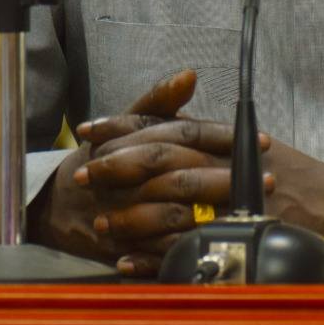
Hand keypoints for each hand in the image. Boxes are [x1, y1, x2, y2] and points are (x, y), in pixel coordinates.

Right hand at [29, 69, 271, 273]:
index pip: (184, 135)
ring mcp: (124, 213)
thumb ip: (158, 100)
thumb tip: (189, 74)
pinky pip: (159, 251)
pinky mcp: (122, 246)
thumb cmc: (101, 157)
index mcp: (133, 142)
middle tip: (268, 179)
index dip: (223, 137)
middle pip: (182, 176)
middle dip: (228, 179)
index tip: (261, 140)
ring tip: (251, 213)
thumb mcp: (124, 123)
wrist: (56, 203)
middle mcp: (128, 177)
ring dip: (215, 216)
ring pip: (174, 216)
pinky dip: (188, 248)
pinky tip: (218, 244)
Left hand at [84, 109, 323, 271]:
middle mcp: (224, 166)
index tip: (90, 131)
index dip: (124, 126)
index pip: (167, 125)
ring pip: (168, 206)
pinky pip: (185, 251)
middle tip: (83, 174)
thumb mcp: (255, 144)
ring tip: (101, 223)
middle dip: (117, 166)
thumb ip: (212, 135)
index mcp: (226, 140)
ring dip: (129, 215)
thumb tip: (175, 118)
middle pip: (161, 160)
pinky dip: (151, 258)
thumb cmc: (299, 177)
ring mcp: (228, 205)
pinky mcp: (232, 241)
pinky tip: (124, 261)